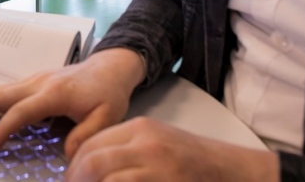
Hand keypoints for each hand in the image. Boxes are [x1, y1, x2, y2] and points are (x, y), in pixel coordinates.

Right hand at [0, 48, 145, 157]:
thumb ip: (85, 136)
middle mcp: (40, 83)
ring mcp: (36, 79)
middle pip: (1, 96)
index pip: (20, 113)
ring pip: (0, 90)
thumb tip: (66, 155)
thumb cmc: (109, 93)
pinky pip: (7, 88)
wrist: (112, 67)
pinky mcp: (36, 80)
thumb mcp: (106, 118)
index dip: (2, 131)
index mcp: (54, 93)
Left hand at [67, 117, 278, 180]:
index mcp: (140, 128)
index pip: (91, 144)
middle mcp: (146, 144)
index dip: (74, 167)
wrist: (234, 173)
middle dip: (76, 180)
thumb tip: (89, 169)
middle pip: (93, 162)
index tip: (70, 181)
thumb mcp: (157, 145)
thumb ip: (125, 152)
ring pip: (106, 177)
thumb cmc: (193, 164)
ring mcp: (158, 167)